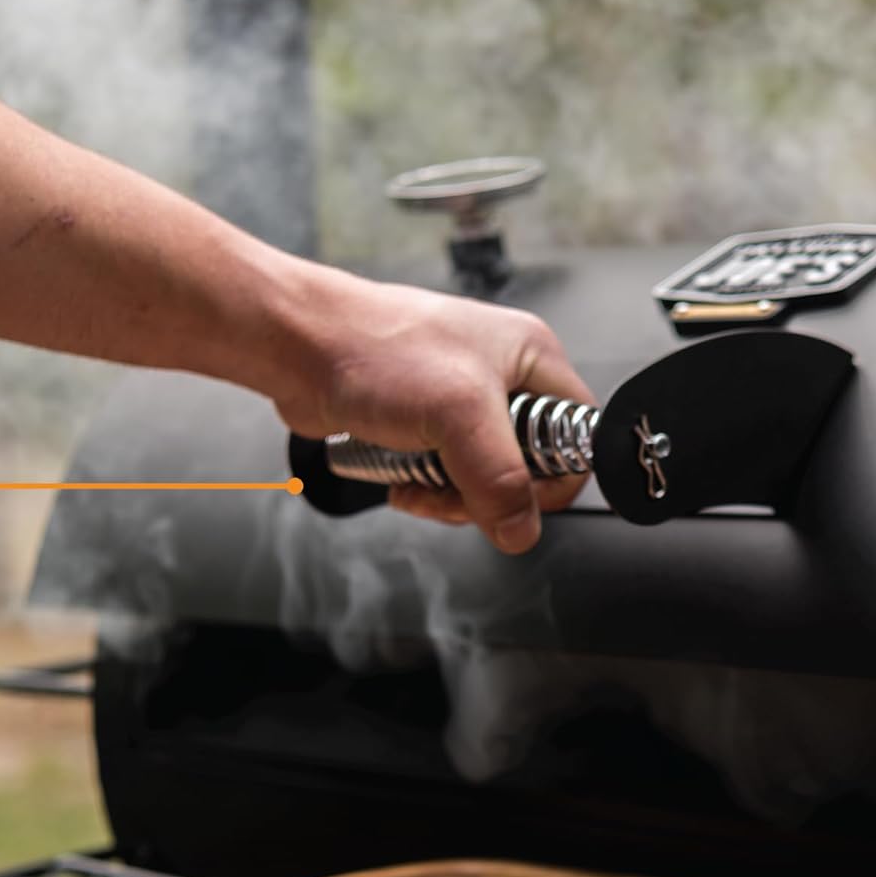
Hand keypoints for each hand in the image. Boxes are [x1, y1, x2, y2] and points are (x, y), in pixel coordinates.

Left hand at [274, 274, 596, 553]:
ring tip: (420, 483)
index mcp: (531, 358)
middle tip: (455, 490)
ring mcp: (463, 404)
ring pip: (485, 480)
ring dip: (452, 498)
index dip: (552, 476)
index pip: (576, 436)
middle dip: (488, 495)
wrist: (299, 346)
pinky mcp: (427, 425)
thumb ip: (499, 478)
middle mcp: (503, 379)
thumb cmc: (371, 348)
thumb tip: (521, 530)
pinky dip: (427, 490)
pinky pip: (448, 478)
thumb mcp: (455, 414)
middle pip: (529, 469)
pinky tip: (403, 481)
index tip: (513, 494)